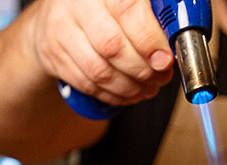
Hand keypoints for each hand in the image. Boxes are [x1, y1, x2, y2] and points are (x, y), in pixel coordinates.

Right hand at [29, 0, 174, 105]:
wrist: (57, 11)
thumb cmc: (100, 6)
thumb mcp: (125, 0)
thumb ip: (149, 15)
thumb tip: (172, 42)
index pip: (126, 9)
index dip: (148, 38)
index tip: (164, 58)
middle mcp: (76, 6)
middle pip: (112, 46)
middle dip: (142, 69)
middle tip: (159, 76)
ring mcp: (61, 31)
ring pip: (99, 71)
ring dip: (129, 86)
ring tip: (147, 87)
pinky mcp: (54, 56)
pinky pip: (87, 84)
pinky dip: (113, 94)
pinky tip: (128, 93)